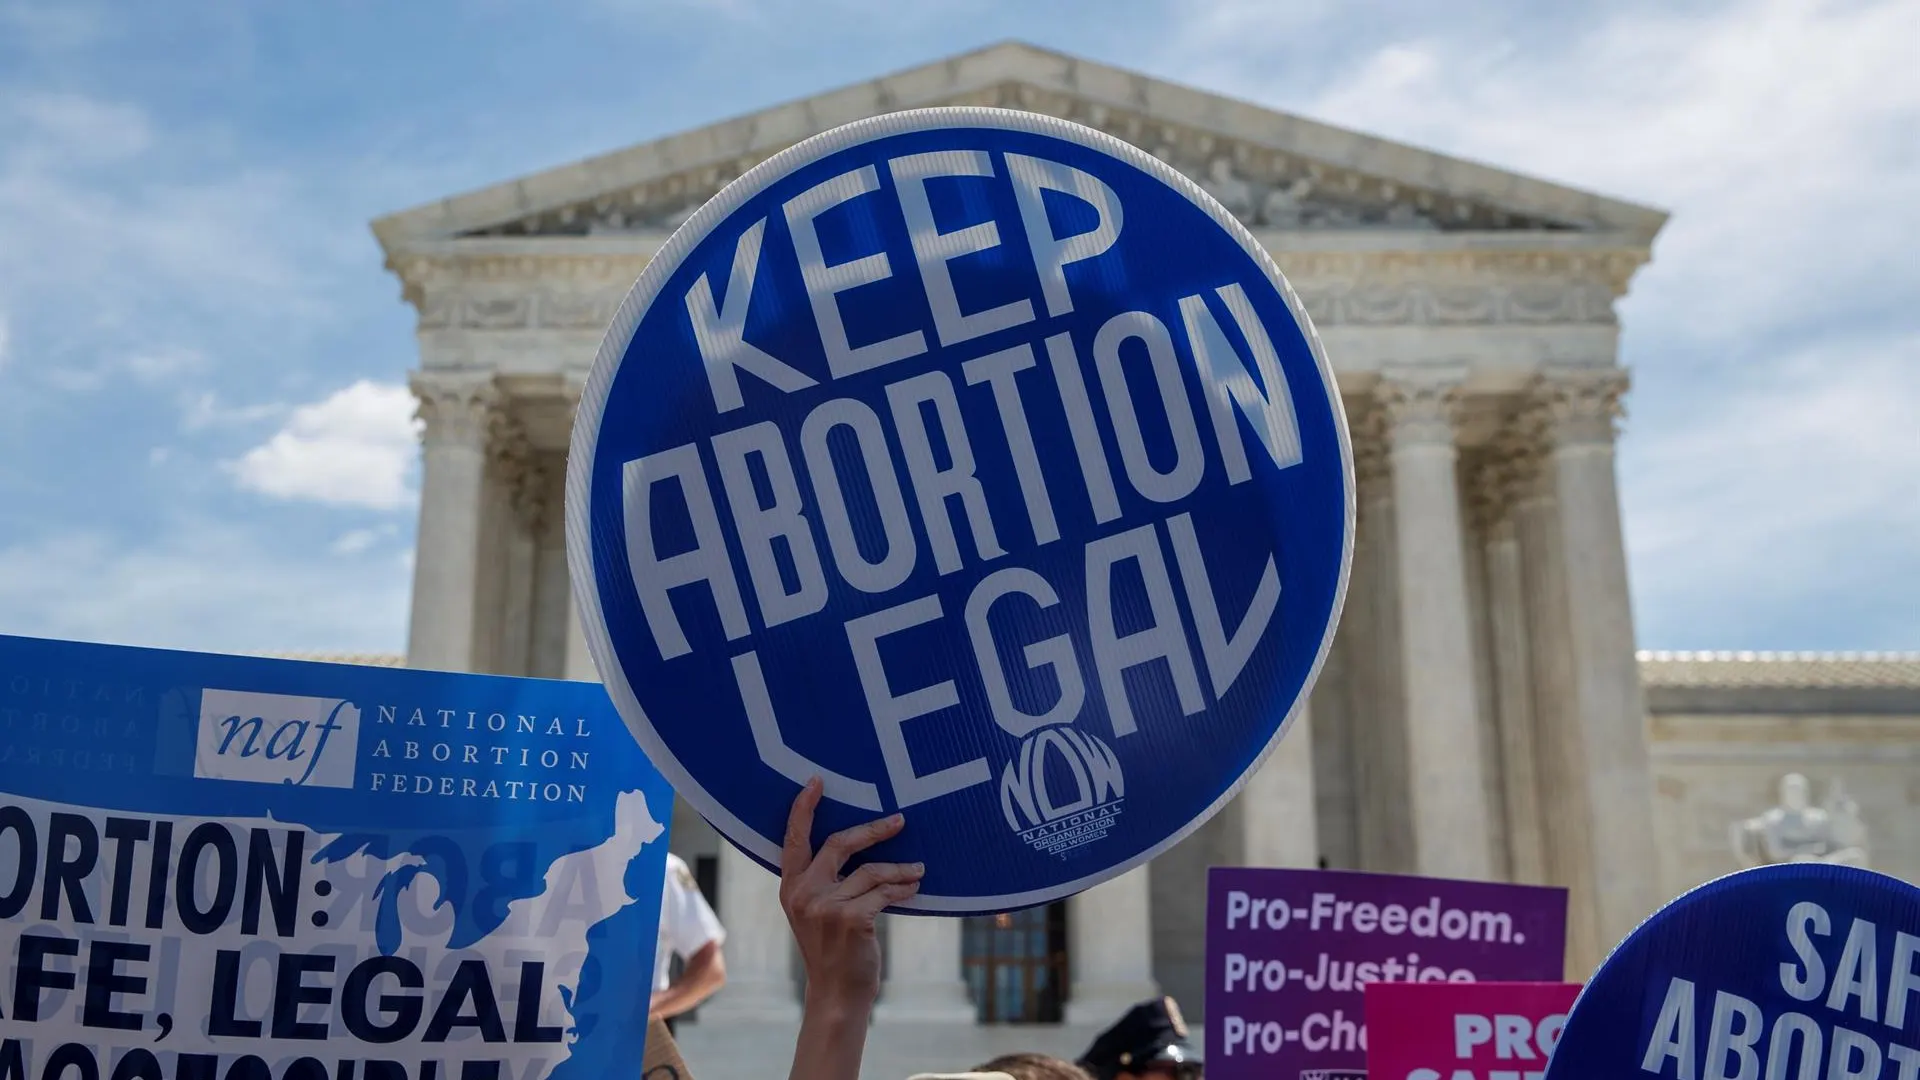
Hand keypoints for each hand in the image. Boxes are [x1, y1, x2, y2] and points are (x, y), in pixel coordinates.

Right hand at [779, 776, 924, 1013]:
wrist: (837, 994)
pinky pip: (884, 892)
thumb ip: (824, 882)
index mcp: (791, 888)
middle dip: (874, 830)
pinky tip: (914, 889)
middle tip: (899, 820)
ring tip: (918, 870)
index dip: (803, 809)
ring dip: (900, 869)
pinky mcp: (851, 918)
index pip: (794, 840)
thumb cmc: (832, 951)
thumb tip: (858, 845)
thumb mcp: (815, 913)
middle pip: (840, 843)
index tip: (815, 782)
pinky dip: (903, 888)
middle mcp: (804, 893)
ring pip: (872, 871)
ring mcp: (826, 906)